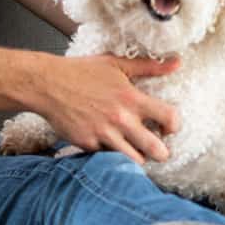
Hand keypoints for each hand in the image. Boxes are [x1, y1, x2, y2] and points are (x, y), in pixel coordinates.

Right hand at [36, 54, 180, 163]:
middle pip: (156, 149)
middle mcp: (121, 119)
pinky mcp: (88, 145)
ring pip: (134, 160)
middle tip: (158, 149)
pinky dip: (111, 155)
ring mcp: (104, 134)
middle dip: (161, 153)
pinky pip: (107, 158)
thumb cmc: (82, 72)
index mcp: (131, 98)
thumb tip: (176, 63)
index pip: (169, 117)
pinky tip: (109, 145)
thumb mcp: (117, 64)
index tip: (169, 128)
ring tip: (135, 150)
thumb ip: (149, 66)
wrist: (47, 84)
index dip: (174, 125)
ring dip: (138, 157)